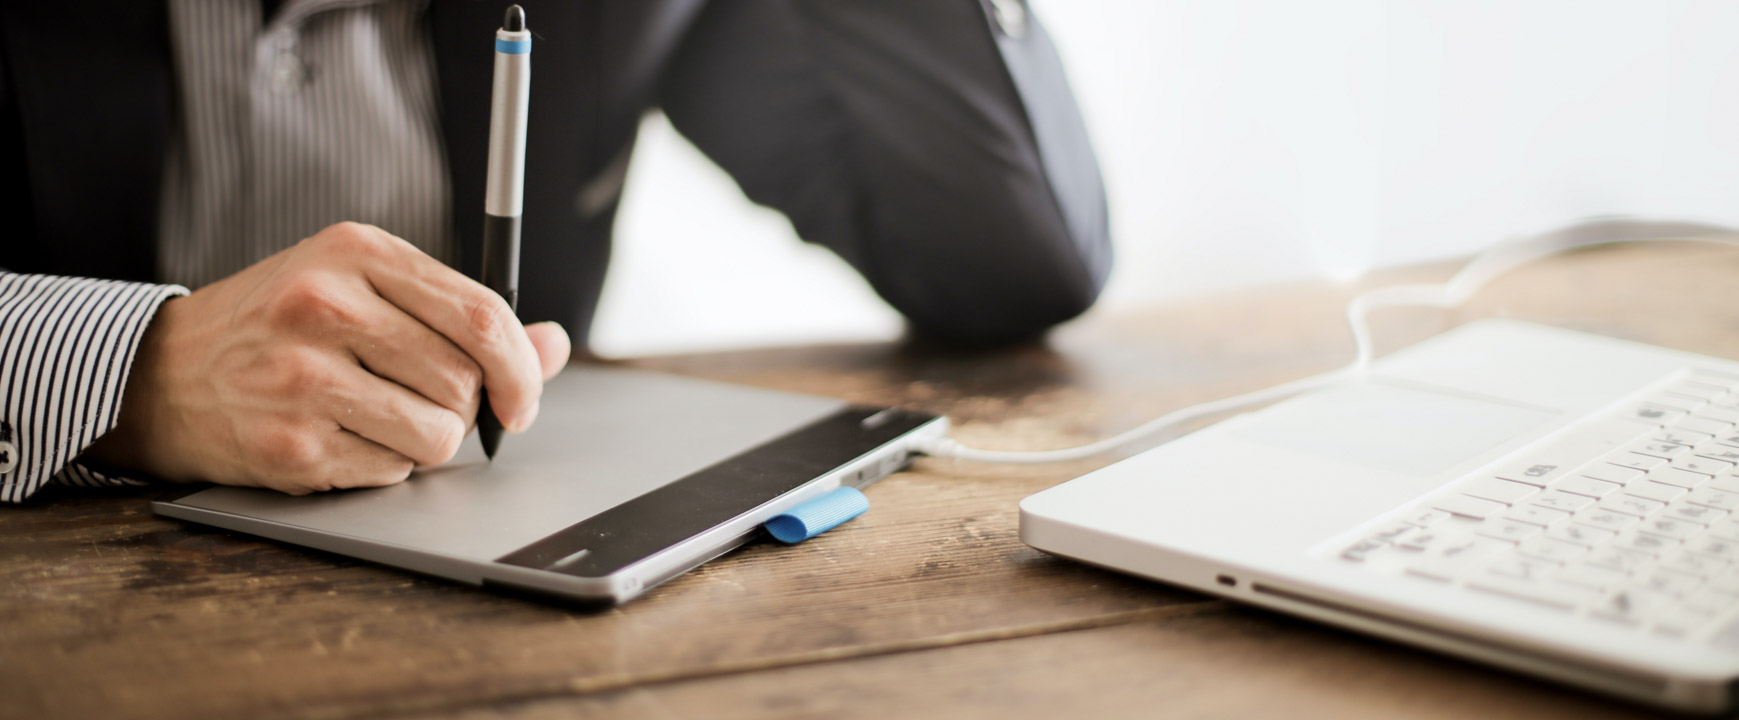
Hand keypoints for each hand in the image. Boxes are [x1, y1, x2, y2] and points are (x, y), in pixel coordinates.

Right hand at [85, 222, 570, 493]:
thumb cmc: (281, 326)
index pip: (481, 314)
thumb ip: (461, 315)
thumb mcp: (364, 289)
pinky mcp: (291, 442)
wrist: (165, 374)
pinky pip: (392, 472)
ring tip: (382, 419)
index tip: (523, 398)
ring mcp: (303, 377)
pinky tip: (344, 437)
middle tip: (429, 405)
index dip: (521, 367)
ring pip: (438, 434)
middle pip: (464, 381)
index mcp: (356, 252)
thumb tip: (553, 344)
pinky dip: (385, 466)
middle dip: (465, 408)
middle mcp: (326, 306)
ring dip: (427, 442)